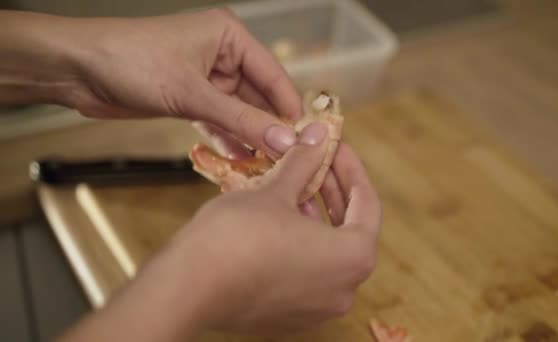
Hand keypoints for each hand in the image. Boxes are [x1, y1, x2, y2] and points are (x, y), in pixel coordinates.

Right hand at [60, 125, 381, 340]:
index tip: (336, 148)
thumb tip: (319, 135)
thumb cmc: (237, 237)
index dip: (351, 169)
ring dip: (314, 218)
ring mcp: (317, 309)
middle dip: (332, 192)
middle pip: (349, 230)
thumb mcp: (275, 190)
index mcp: (352, 258)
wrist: (188, 288)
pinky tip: (277, 221)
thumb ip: (305, 162)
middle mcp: (344, 290)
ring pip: (326, 252)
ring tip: (292, 188)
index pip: (367, 205)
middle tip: (316, 162)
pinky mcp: (290, 317)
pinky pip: (306, 273)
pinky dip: (299, 245)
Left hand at [64, 8, 300, 155]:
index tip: (306, 141)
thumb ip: (240, 119)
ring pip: (240, 114)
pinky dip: (228, 141)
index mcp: (230, 37)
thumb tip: (283, 140)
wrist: (78, 69)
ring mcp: (207, 79)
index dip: (290, 109)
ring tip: (268, 168)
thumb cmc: (131, 60)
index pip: (274, 76)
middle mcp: (223, 56)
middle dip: (270, 129)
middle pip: (260, 98)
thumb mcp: (192, 93)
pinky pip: (219, 123)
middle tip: (287, 162)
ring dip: (250, 139)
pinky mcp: (191, 99)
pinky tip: (241, 162)